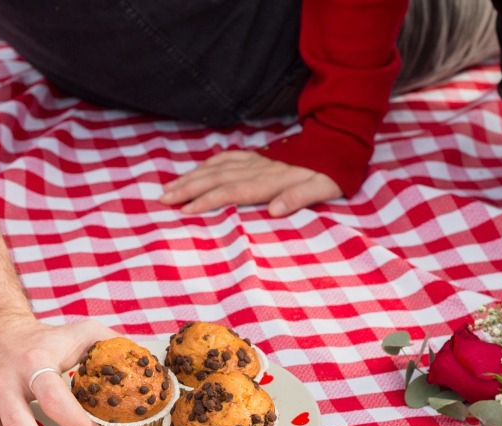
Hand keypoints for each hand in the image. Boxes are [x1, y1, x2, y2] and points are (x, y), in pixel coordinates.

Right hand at [159, 150, 341, 215]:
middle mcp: (258, 168)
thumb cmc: (332, 171)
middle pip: (216, 178)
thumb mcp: (324, 187)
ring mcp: (256, 159)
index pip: (232, 192)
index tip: (185, 209)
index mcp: (271, 180)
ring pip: (216, 167)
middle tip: (163, 199)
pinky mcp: (257, 154)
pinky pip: (226, 158)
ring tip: (169, 188)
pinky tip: (196, 171)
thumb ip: (299, 198)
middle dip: (187, 189)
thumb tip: (275, 210)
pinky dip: (207, 165)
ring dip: (191, 177)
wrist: (338, 140)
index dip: (207, 201)